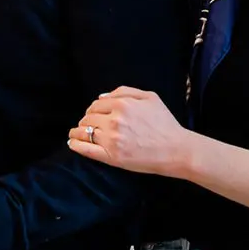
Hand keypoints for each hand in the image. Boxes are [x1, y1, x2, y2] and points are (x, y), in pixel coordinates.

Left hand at [69, 86, 198, 177]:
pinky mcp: (112, 157)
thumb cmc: (165, 123)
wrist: (176, 150)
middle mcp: (114, 120)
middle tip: (86, 124)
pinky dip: (76, 145)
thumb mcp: (150, 97)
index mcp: (123, 104)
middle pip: (88, 118)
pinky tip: (72, 143)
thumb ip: (125, 92)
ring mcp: (112, 139)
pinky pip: (86, 149)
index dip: (93, 109)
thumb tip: (101, 97)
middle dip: (86, 120)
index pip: (96, 105)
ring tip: (74, 133)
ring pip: (84, 132)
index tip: (93, 114)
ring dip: (77, 131)